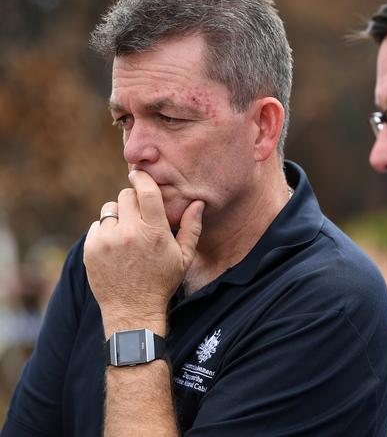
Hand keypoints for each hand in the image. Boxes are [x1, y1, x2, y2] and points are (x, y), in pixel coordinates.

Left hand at [83, 170, 203, 332]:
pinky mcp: (91, 249)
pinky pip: (97, 225)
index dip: (141, 178)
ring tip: (127, 232)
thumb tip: (198, 203)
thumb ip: (191, 228)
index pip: (146, 191)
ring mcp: (107, 241)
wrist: (133, 311)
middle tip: (139, 215)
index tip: (138, 174)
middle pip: (125, 196)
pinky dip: (105, 231)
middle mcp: (129, 233)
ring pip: (109, 209)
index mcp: (154, 232)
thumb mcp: (184, 257)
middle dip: (133, 200)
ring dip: (118, 215)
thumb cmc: (162, 283)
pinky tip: (115, 246)